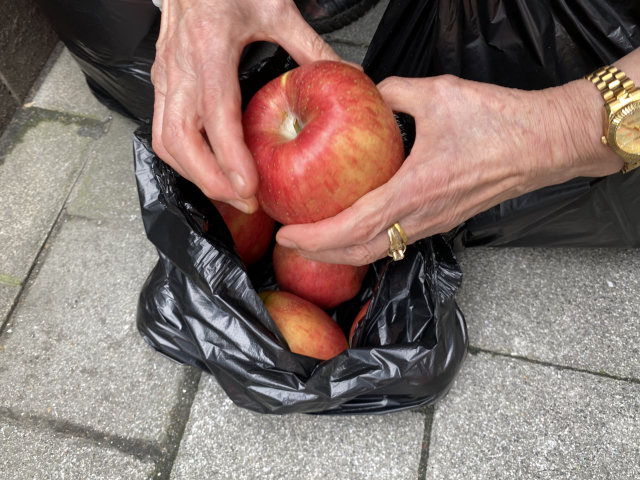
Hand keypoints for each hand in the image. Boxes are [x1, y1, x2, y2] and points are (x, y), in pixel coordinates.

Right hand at [151, 0, 341, 212]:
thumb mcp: (275, 7)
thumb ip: (310, 46)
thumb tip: (346, 74)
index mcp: (210, 45)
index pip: (215, 115)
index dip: (230, 158)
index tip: (250, 189)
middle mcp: (180, 66)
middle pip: (178, 140)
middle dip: (210, 180)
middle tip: (245, 201)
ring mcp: (165, 75)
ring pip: (164, 141)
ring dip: (195, 174)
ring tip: (230, 193)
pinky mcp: (162, 81)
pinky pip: (163, 130)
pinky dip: (185, 158)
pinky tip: (210, 168)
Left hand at [276, 74, 621, 264]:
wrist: (547, 144)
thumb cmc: (499, 122)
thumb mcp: (437, 94)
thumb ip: (392, 91)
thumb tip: (367, 91)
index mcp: (414, 189)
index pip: (353, 225)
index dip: (316, 236)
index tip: (288, 233)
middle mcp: (423, 216)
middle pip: (362, 250)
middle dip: (321, 253)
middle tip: (291, 244)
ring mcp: (435, 222)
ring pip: (381, 250)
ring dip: (344, 251)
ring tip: (316, 242)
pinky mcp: (444, 219)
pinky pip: (399, 241)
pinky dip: (368, 242)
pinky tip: (356, 229)